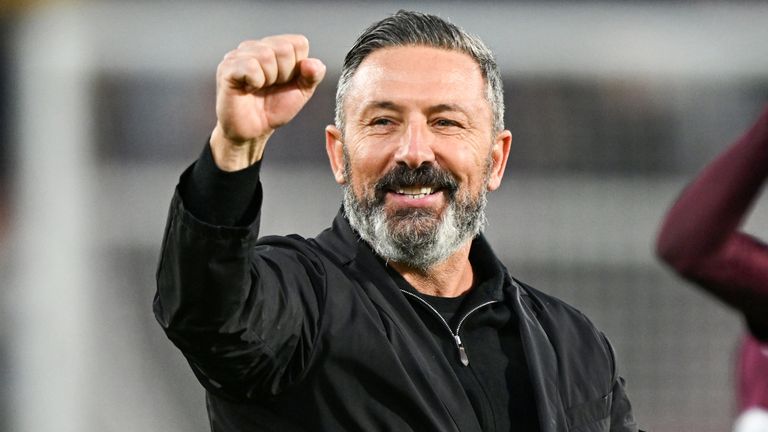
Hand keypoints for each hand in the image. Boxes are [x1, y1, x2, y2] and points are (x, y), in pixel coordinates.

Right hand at [210, 35, 325, 170]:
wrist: (253, 131)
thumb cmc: (273, 109)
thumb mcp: (301, 92)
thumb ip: (313, 76)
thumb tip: (313, 63)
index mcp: (274, 47)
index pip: (299, 43)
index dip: (298, 67)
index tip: (286, 81)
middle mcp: (256, 46)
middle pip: (284, 48)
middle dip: (284, 74)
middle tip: (271, 87)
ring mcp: (239, 55)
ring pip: (266, 55)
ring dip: (269, 79)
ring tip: (259, 88)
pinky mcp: (227, 68)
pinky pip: (250, 66)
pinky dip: (256, 82)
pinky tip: (249, 89)